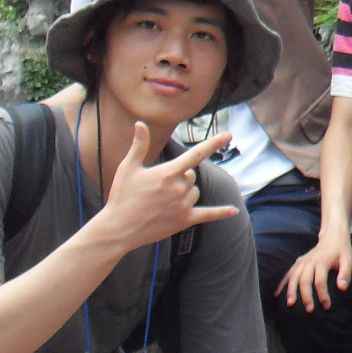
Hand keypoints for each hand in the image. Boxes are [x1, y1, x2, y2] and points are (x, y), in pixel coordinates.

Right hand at [98, 122, 237, 254]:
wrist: (117, 229)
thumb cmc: (121, 196)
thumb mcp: (128, 168)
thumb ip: (139, 145)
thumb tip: (140, 124)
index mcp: (168, 173)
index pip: (196, 154)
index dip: (213, 143)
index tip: (228, 135)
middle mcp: (180, 188)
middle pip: (191, 175)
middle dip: (179, 178)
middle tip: (157, 189)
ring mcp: (184, 205)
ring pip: (194, 191)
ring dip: (184, 193)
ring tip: (160, 202)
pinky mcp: (185, 220)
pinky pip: (208, 214)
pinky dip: (221, 213)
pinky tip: (233, 211)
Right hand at [279, 230, 351, 310]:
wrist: (333, 234)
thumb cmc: (341, 249)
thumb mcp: (348, 259)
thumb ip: (345, 273)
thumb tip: (342, 288)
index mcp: (322, 261)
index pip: (320, 281)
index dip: (322, 294)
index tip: (326, 305)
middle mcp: (310, 261)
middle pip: (305, 280)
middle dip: (306, 296)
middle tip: (309, 310)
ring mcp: (303, 261)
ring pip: (294, 277)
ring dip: (291, 290)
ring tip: (290, 304)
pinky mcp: (299, 262)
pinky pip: (289, 273)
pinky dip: (282, 283)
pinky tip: (277, 294)